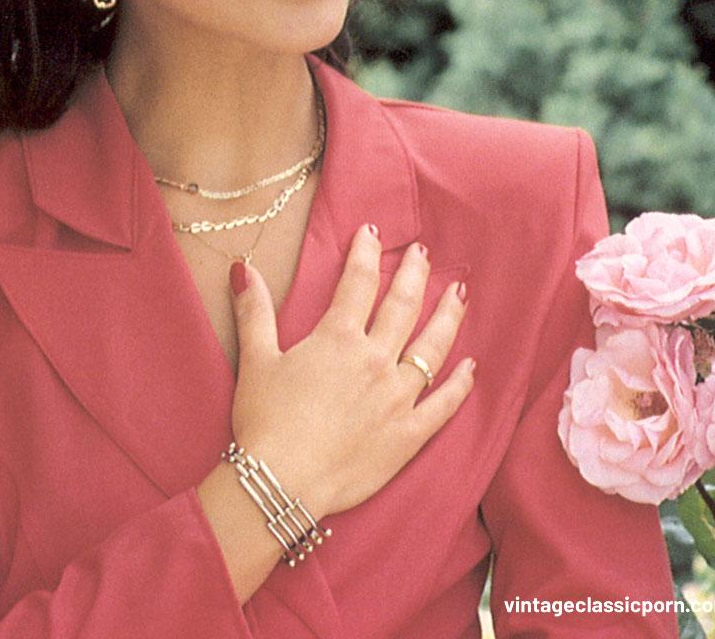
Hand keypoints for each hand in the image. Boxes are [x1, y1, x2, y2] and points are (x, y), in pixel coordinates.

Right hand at [229, 223, 473, 517]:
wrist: (282, 482)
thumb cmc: (265, 420)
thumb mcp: (255, 359)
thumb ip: (254, 310)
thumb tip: (243, 267)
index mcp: (337, 338)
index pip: (358, 282)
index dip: (365, 253)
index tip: (372, 232)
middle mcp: (374, 360)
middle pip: (402, 306)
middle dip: (414, 274)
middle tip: (424, 253)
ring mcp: (396, 397)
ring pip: (431, 348)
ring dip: (447, 317)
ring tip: (459, 294)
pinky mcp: (408, 434)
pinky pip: (444, 405)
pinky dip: (460, 384)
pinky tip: (471, 366)